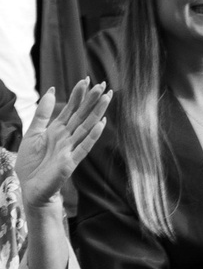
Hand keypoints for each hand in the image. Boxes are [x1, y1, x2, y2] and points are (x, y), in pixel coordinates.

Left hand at [14, 82, 110, 208]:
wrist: (29, 189)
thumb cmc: (30, 164)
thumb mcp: (31, 135)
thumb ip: (42, 114)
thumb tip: (51, 90)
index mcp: (57, 130)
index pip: (70, 108)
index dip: (78, 95)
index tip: (85, 79)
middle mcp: (66, 137)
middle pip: (82, 115)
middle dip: (91, 100)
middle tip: (103, 84)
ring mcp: (70, 149)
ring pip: (86, 127)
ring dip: (97, 113)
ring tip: (107, 98)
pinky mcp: (70, 163)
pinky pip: (83, 148)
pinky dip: (92, 136)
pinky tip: (101, 123)